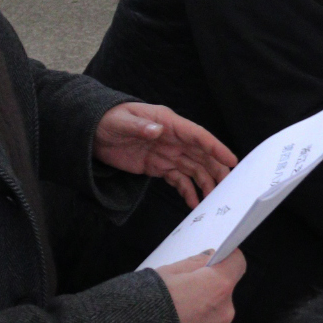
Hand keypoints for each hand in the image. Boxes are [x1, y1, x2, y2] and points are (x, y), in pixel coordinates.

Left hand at [95, 102, 236, 207]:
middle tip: (229, 186)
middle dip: (217, 169)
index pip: (197, 136)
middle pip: (201, 155)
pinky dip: (187, 191)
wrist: (92, 132)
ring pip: (193, 169)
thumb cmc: (107, 120)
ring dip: (205, 183)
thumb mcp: (120, 121)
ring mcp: (167, 153)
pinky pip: (178, 179)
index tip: (231, 160)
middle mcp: (173, 138)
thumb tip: (158, 131)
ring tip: (213, 200)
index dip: (215, 147)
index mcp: (168, 123)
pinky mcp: (159, 166)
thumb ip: (139, 127)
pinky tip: (193, 203)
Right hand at [155, 249, 247, 322]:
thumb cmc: (144, 304)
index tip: (214, 263)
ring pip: (215, 318)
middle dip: (207, 293)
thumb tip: (208, 259)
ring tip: (174, 322)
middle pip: (223, 294)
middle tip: (180, 297)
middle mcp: (224, 312)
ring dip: (201, 317)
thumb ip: (193, 264)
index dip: (225, 261)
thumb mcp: (165, 273)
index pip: (236, 264)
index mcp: (217, 286)